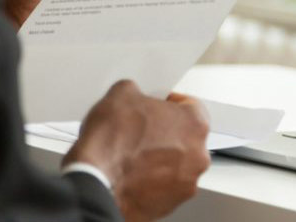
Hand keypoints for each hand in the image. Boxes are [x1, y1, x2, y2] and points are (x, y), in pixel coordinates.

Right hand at [63, 81, 210, 221]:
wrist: (96, 183)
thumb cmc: (112, 145)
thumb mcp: (121, 93)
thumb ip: (138, 91)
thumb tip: (133, 97)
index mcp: (195, 124)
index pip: (191, 105)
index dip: (168, 102)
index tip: (156, 105)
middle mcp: (198, 156)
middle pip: (185, 136)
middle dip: (164, 131)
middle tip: (140, 128)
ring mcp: (186, 183)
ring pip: (176, 162)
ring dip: (159, 156)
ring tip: (132, 152)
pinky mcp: (170, 204)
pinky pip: (165, 184)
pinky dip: (151, 178)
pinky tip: (130, 171)